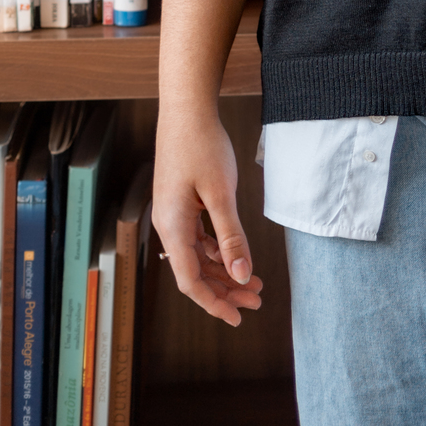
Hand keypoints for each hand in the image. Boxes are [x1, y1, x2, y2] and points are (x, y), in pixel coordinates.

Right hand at [152, 108, 263, 326]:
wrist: (187, 109)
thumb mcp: (222, 193)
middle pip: (194, 272)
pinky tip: (235, 255)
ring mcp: (173, 213)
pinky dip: (216, 250)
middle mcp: (168, 224)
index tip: (238, 317)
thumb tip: (242, 275)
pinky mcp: (181, 202)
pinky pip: (197, 238)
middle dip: (225, 289)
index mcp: (173, 226)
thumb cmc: (203, 146)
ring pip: (197, 256)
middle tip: (256, 299)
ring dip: (223, 270)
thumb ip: (231, 237)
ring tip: (253, 280)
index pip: (190, 281)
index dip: (214, 303)